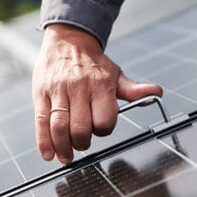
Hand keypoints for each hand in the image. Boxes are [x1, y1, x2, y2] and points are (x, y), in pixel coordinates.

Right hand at [32, 24, 162, 163]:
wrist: (68, 40)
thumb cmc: (93, 62)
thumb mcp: (115, 73)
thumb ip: (133, 89)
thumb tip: (156, 92)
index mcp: (100, 84)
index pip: (104, 120)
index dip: (103, 131)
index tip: (99, 130)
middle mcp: (79, 87)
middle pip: (80, 128)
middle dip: (82, 143)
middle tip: (82, 144)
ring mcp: (58, 90)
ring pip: (59, 127)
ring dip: (63, 147)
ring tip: (66, 156)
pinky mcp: (41, 93)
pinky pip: (41, 121)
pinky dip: (44, 142)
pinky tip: (48, 154)